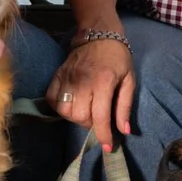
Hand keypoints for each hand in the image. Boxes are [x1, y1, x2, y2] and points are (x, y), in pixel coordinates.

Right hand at [48, 35, 134, 152]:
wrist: (98, 34)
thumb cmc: (117, 58)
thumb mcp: (129, 81)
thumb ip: (124, 106)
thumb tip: (124, 131)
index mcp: (103, 82)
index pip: (100, 116)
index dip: (104, 134)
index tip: (107, 146)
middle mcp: (83, 81)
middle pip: (80, 116)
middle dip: (90, 124)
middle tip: (98, 119)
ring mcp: (67, 78)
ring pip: (65, 111)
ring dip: (75, 117)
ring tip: (85, 112)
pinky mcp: (57, 75)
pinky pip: (52, 100)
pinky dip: (59, 107)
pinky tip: (71, 105)